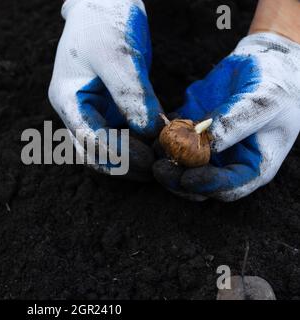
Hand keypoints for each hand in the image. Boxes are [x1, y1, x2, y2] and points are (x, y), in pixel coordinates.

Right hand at [49, 0, 162, 179]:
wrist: (106, 2)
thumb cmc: (105, 23)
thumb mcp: (118, 56)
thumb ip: (132, 96)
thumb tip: (151, 133)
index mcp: (66, 99)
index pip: (89, 139)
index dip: (119, 154)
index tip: (149, 158)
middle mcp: (76, 110)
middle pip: (95, 152)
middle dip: (124, 164)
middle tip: (156, 168)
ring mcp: (92, 109)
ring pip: (108, 148)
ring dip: (132, 158)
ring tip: (160, 160)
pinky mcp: (110, 106)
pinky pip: (123, 133)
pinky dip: (139, 142)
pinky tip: (160, 143)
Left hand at [153, 33, 299, 200]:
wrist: (263, 60)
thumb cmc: (275, 82)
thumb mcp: (264, 99)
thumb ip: (237, 123)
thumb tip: (210, 145)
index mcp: (253, 164)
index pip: (229, 188)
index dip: (207, 186)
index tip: (187, 178)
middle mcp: (227, 161)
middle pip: (198, 184)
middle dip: (177, 179)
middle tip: (160, 168)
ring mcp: (206, 147)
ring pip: (180, 165)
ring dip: (166, 159)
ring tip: (156, 146)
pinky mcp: (190, 130)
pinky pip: (172, 140)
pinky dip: (163, 137)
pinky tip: (157, 128)